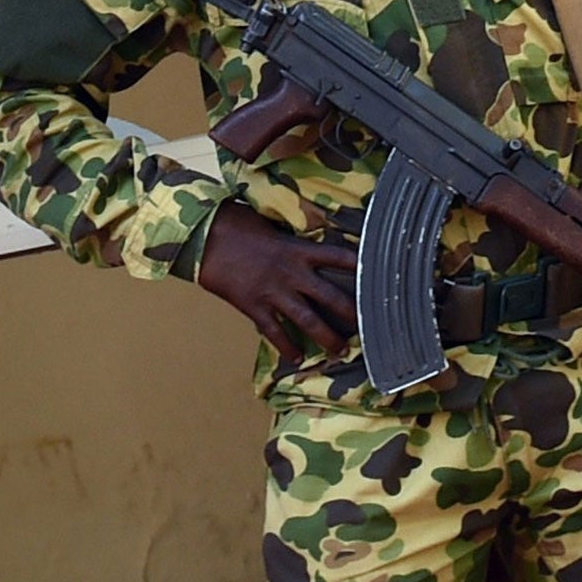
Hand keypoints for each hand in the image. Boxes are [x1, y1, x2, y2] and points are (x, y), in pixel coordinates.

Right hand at [195, 201, 358, 357]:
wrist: (203, 237)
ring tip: (340, 350)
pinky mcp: (254, 306)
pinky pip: (275, 332)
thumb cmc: (234, 224)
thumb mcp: (269, 226)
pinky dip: (286, 346)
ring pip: (307, 319)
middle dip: (350, 312)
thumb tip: (301, 244)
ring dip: (326, 336)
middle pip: (329, 295)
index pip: (337, 257)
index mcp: (297, 249)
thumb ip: (289, 240)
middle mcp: (291, 272)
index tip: (378, 274)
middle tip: (367, 326)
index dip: (359, 266)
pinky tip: (296, 357)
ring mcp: (273, 292)